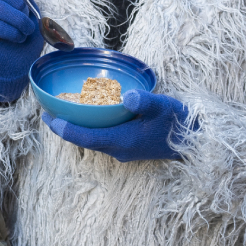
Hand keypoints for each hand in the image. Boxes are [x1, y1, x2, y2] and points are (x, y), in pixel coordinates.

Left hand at [41, 90, 189, 161]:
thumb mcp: (163, 107)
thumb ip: (144, 101)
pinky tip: (90, 115)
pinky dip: (90, 128)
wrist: (197, 142)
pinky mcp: (130, 146)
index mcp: (121, 141)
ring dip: (76, 128)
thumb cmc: (179, 123)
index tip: (48, 118)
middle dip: (65, 128)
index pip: (85, 137)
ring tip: (62, 113)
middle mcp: (119, 149)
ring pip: (92, 140)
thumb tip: (126, 96)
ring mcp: (124, 150)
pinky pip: (102, 138)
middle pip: (84, 140)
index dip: (65, 129)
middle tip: (48, 113)